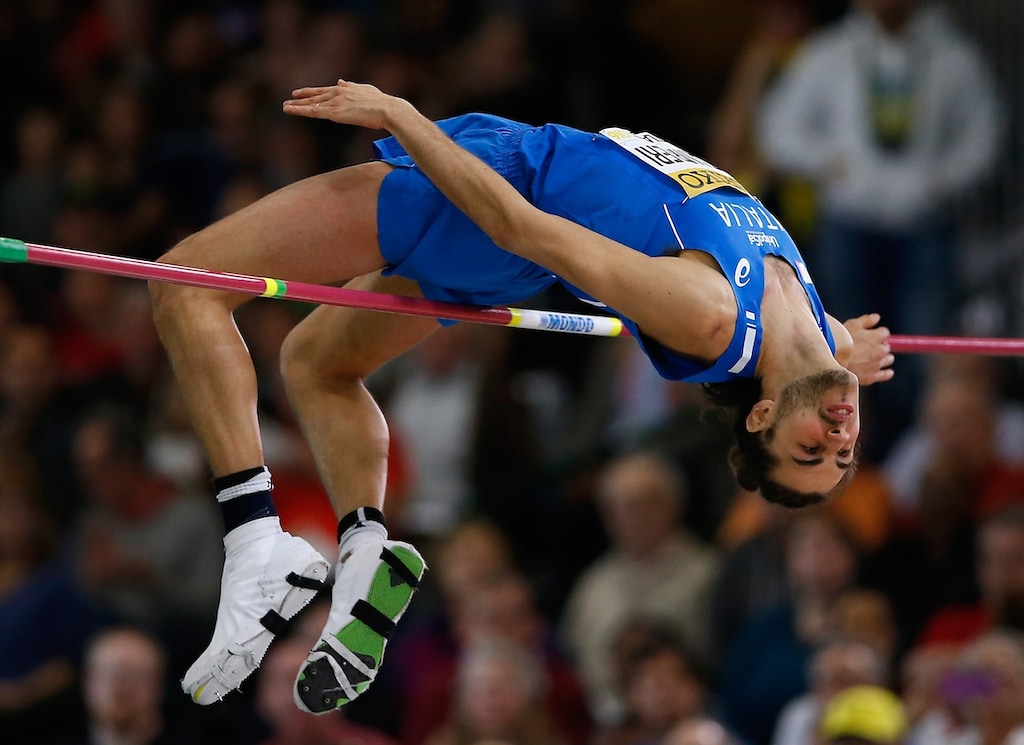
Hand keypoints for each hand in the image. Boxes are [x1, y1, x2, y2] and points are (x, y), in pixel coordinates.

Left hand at [282, 79, 406, 129]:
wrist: (387, 109)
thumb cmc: (383, 103)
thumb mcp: (366, 90)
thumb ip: (352, 86)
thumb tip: (341, 81)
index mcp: (347, 88)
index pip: (327, 90)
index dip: (315, 92)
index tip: (305, 92)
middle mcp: (338, 92)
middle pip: (317, 95)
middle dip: (303, 96)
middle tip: (291, 97)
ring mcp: (335, 101)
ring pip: (312, 103)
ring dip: (297, 105)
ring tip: (285, 106)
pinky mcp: (334, 112)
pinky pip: (312, 111)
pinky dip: (300, 110)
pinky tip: (290, 109)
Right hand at [843, 313, 894, 385]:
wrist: (832, 360)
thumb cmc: (840, 341)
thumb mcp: (852, 324)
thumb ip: (866, 320)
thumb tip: (877, 317)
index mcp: (877, 336)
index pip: (885, 332)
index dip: (878, 333)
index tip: (871, 335)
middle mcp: (880, 350)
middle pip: (887, 346)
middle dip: (880, 346)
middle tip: (869, 347)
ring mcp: (877, 364)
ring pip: (888, 359)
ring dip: (884, 358)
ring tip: (874, 358)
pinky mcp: (873, 376)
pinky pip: (885, 375)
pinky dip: (886, 373)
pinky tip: (887, 372)